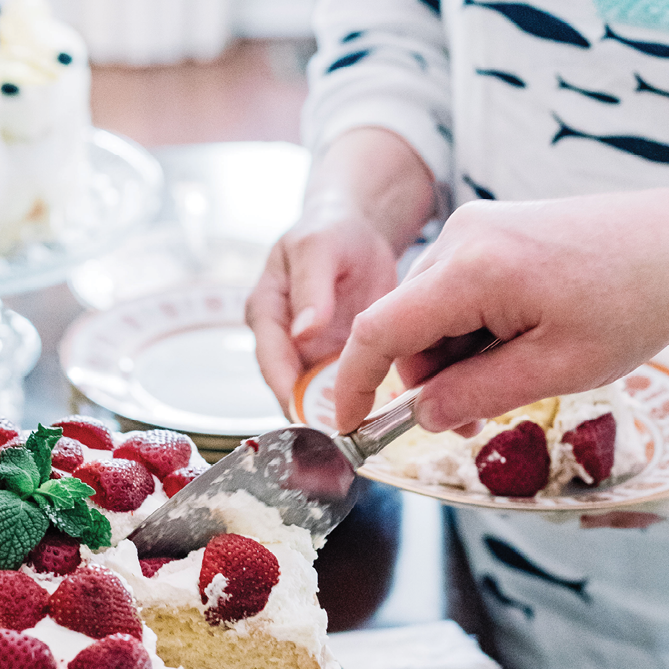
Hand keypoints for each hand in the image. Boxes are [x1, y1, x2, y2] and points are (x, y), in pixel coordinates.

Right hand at [247, 127, 436, 413]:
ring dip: (351, 414)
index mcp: (267, 314)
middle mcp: (285, 342)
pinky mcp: (342, 359)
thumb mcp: (319, 249)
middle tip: (357, 438)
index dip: (292, 396)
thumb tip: (302, 332)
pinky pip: (355, 389)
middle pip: (297, 393)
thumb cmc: (330, 230)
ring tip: (383, 431)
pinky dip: (374, 400)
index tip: (318, 421)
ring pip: (326, 399)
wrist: (357, 230)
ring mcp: (313, 354)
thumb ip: (310, 289)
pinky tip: (401, 410)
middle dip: (324, 417)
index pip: (273, 365)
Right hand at [333, 191, 668, 433]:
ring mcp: (479, 226)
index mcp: (470, 269)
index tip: (353, 430)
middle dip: (429, 382)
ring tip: (516, 382)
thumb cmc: (634, 303)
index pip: (378, 330)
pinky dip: (476, 329)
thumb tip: (421, 417)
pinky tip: (524, 346)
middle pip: (407, 324)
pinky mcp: (497, 228)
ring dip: (457, 358)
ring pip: (433, 310)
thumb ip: (478, 395)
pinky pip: (460, 288)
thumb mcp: (557, 370)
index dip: (354, 386)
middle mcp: (462, 236)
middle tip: (475, 426)